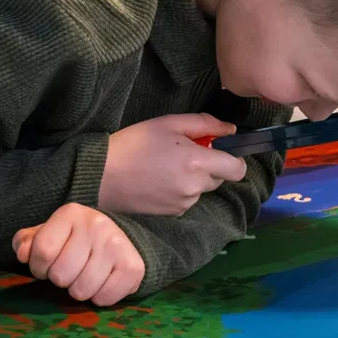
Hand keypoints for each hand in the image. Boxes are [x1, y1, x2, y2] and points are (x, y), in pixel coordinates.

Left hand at [12, 203, 144, 306]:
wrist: (118, 240)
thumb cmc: (73, 240)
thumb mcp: (47, 235)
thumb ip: (26, 242)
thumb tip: (23, 254)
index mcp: (71, 213)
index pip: (43, 251)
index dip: (39, 267)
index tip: (47, 266)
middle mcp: (96, 225)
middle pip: (61, 274)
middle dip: (60, 279)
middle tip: (70, 270)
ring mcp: (117, 244)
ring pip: (81, 290)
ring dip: (79, 290)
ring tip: (85, 276)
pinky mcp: (133, 266)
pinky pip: (103, 299)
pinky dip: (99, 298)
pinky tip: (103, 283)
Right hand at [98, 113, 247, 215]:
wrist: (101, 176)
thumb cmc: (134, 144)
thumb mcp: (169, 123)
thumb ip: (206, 124)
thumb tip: (231, 130)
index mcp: (198, 163)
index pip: (237, 169)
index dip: (233, 158)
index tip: (219, 148)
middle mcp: (195, 188)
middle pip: (219, 177)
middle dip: (209, 164)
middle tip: (183, 151)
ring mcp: (184, 204)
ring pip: (202, 189)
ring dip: (194, 178)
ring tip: (166, 165)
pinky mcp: (172, 214)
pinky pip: (187, 199)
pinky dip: (180, 190)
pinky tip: (159, 180)